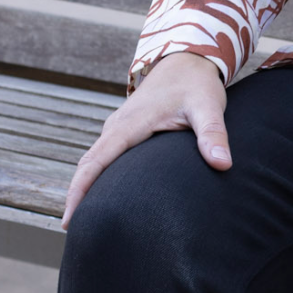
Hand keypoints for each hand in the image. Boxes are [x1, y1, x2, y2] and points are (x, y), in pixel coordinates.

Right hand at [62, 51, 230, 227]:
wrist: (188, 60)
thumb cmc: (197, 84)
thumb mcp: (209, 106)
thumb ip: (214, 135)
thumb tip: (223, 165)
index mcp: (130, 124)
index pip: (96, 161)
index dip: (80, 191)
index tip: (69, 220)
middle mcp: (117, 126)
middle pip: (88, 165)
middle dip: (77, 197)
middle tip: (72, 232)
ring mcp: (118, 127)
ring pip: (93, 160)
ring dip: (85, 187)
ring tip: (83, 222)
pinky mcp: (124, 130)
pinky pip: (103, 155)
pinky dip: (96, 175)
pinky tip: (103, 196)